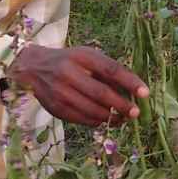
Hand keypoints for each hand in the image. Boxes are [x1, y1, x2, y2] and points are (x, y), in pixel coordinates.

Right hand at [7, 45, 148, 126]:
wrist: (32, 67)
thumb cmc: (69, 61)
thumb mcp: (86, 57)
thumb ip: (107, 70)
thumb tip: (133, 89)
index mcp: (81, 56)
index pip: (110, 70)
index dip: (130, 82)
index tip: (145, 93)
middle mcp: (68, 73)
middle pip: (101, 93)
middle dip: (122, 105)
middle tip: (135, 113)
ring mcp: (60, 92)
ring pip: (92, 110)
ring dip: (111, 117)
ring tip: (124, 119)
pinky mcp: (55, 108)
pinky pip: (81, 119)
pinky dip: (96, 121)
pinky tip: (105, 120)